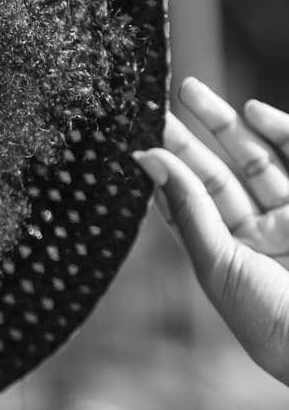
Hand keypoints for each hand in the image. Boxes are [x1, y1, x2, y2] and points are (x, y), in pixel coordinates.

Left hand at [133, 76, 288, 384]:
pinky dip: (279, 132)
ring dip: (224, 125)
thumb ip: (188, 209)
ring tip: (188, 90)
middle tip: (153, 104)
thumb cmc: (271, 319)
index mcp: (226, 258)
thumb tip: (147, 158)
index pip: (186, 205)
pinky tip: (251, 110)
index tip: (135, 136)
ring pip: (253, 161)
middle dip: (185, 139)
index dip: (163, 171)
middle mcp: (258, 236)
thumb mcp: (220, 264)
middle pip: (214, 177)